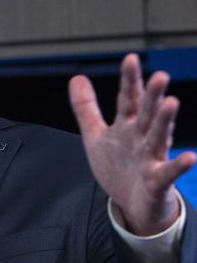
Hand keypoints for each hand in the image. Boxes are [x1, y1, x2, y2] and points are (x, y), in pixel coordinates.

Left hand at [69, 53, 195, 235]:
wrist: (132, 204)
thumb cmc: (118, 165)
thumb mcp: (96, 135)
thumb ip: (86, 107)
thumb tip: (77, 77)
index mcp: (127, 125)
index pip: (128, 98)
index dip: (129, 80)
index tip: (130, 58)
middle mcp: (142, 137)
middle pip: (147, 113)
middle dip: (153, 95)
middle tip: (160, 75)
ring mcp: (152, 158)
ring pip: (159, 136)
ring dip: (165, 120)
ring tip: (172, 102)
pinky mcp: (158, 181)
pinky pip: (169, 172)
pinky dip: (179, 165)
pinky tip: (190, 157)